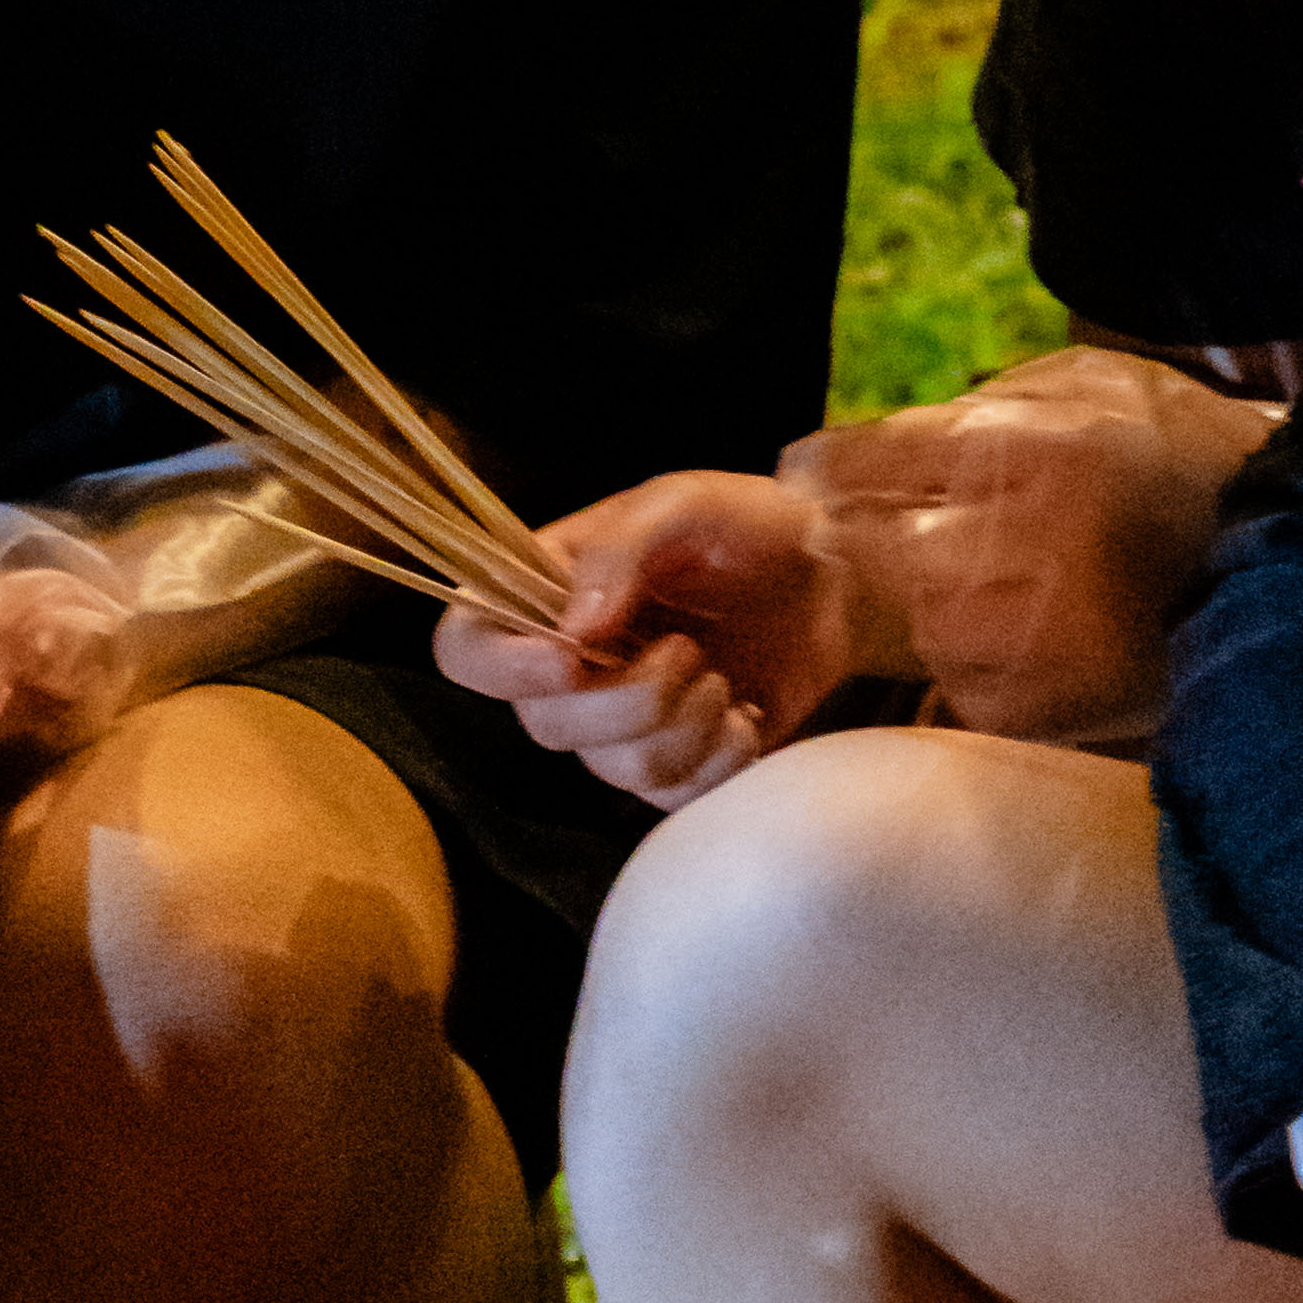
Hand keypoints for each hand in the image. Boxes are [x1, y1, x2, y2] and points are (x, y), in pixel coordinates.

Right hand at [432, 465, 859, 804]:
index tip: (571, 661)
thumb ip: (622, 550)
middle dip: (629, 700)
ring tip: (724, 680)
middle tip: (692, 651)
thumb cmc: (753, 526)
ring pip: (611, 769)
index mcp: (547, 590)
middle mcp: (567, 664)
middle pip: (544, 723)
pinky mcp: (674, 765)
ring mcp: (618, 723)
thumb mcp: (687, 504)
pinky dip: (716, 763)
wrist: (836, 578)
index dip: (501, 668)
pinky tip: (745, 718)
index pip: (465, 647)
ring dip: (683, 728)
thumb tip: (573, 626)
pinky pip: (668, 798)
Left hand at [772, 351, 1279, 745]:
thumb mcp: (1096, 385)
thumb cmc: (1190, 457)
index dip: (827, 468)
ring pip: (913, 621)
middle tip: (927, 534)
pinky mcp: (1033, 708)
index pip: (862, 461)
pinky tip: (1041, 641)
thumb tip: (885, 435)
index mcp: (1014, 450)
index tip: (813, 474)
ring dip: (937, 605)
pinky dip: (983, 665)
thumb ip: (991, 401)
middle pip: (871, 546)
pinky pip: (961, 685)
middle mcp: (1003, 542)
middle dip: (879, 537)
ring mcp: (1015, 635)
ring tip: (1016, 588)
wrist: (1300, 568)